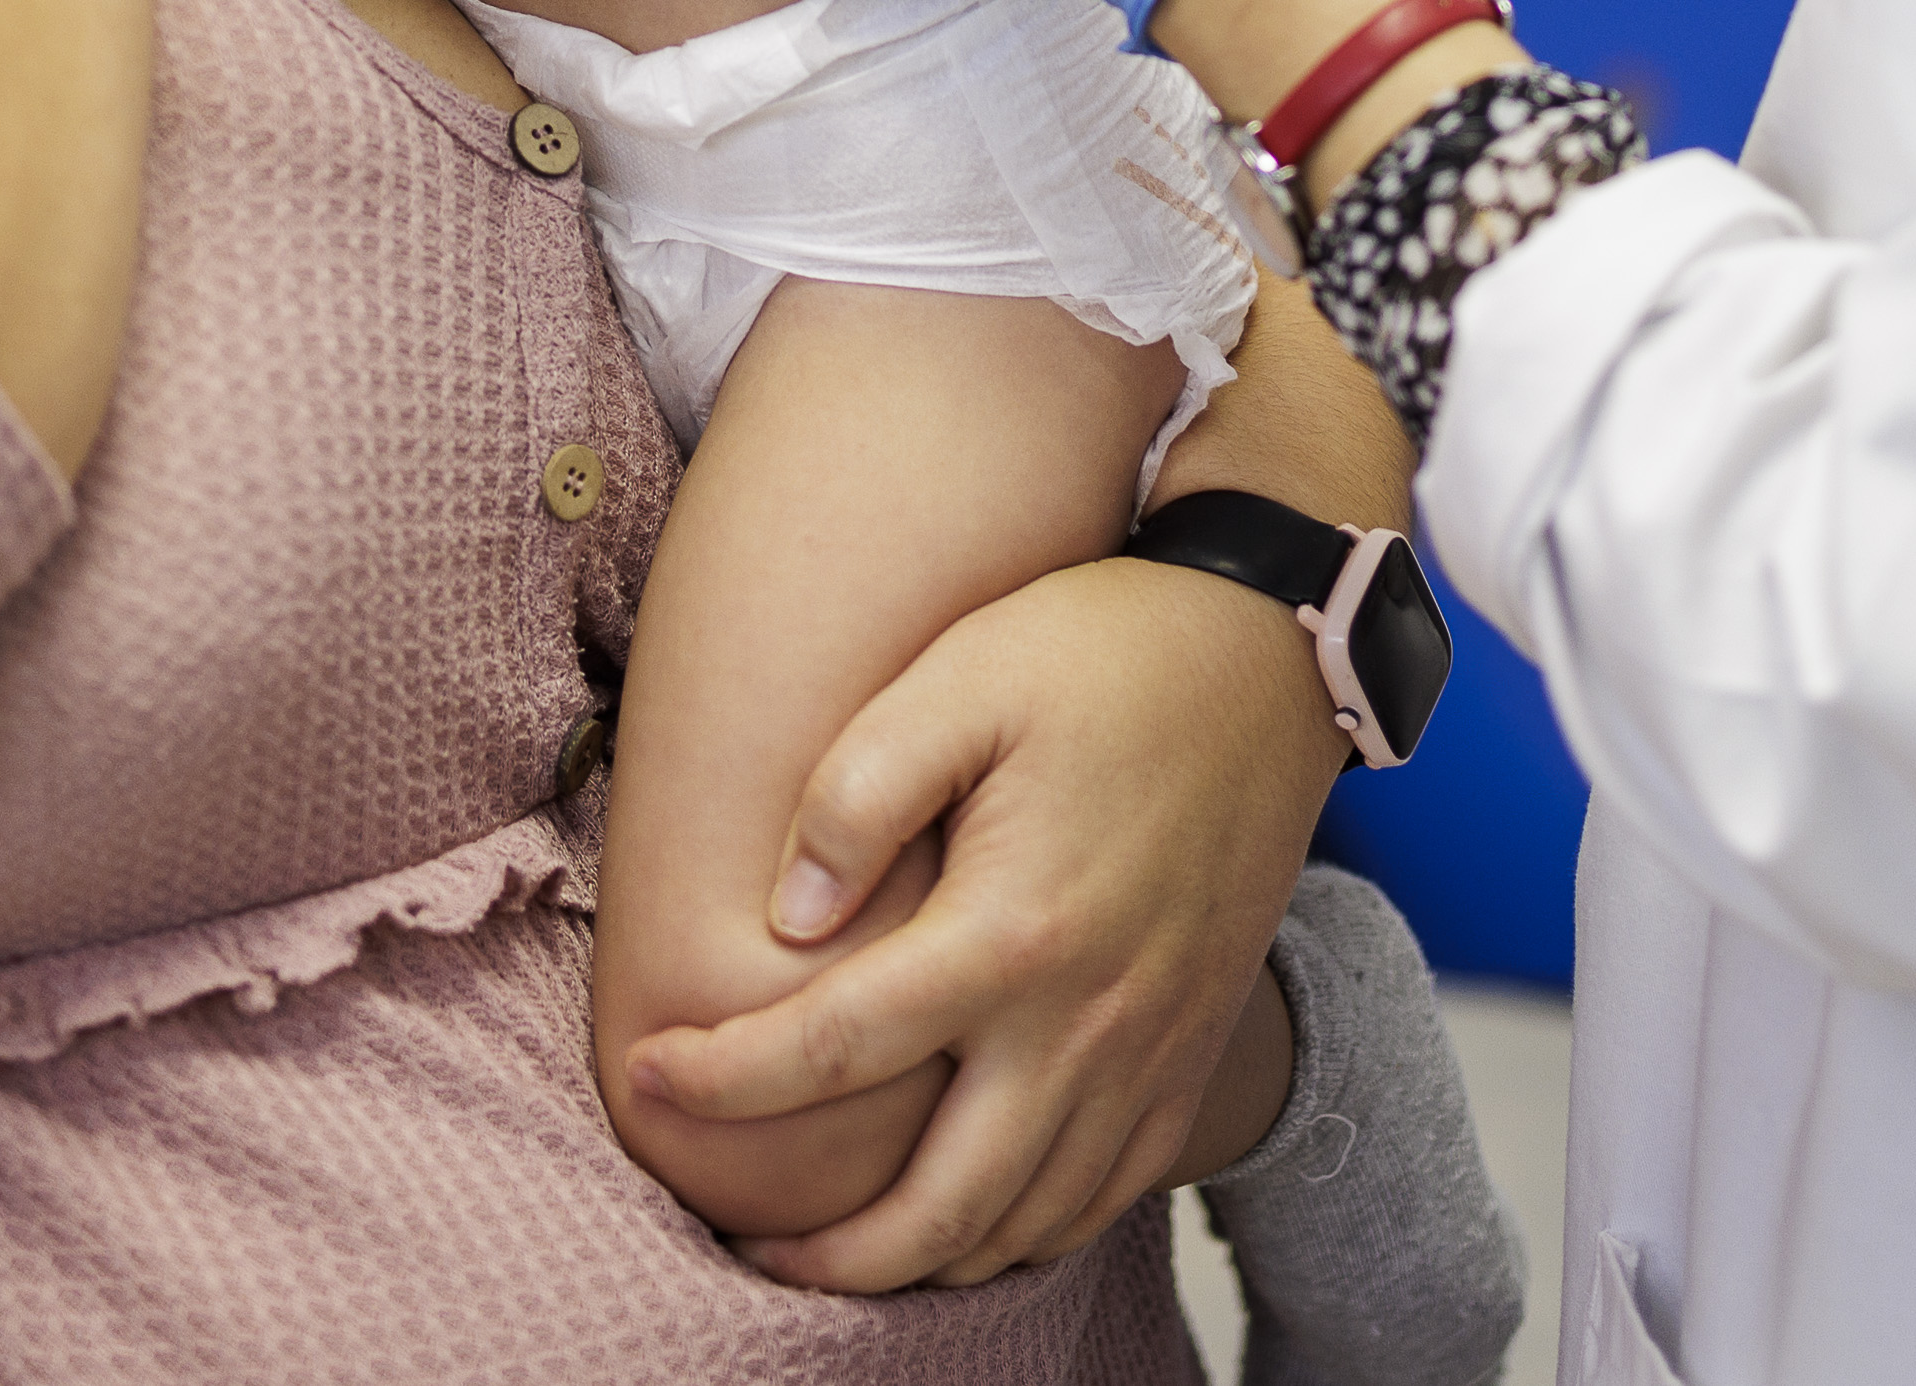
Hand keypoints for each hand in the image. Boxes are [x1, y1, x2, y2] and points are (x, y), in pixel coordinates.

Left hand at [624, 553, 1342, 1291]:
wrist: (1268, 660)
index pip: (833, 1049)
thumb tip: (785, 919)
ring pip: (1022, 1228)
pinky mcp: (1188, 1057)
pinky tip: (962, 1214)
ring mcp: (1147, 1055)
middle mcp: (1084, 1023)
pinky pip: (1102, 1202)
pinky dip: (1021, 1237)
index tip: (647, 1077)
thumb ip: (857, 793)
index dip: (722, 1081)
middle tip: (741, 1236)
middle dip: (827, 1255)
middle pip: (938, 1208)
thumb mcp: (960, 679)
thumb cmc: (1102, 654)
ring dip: (921, 1261)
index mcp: (1011, 931)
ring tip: (836, 1244)